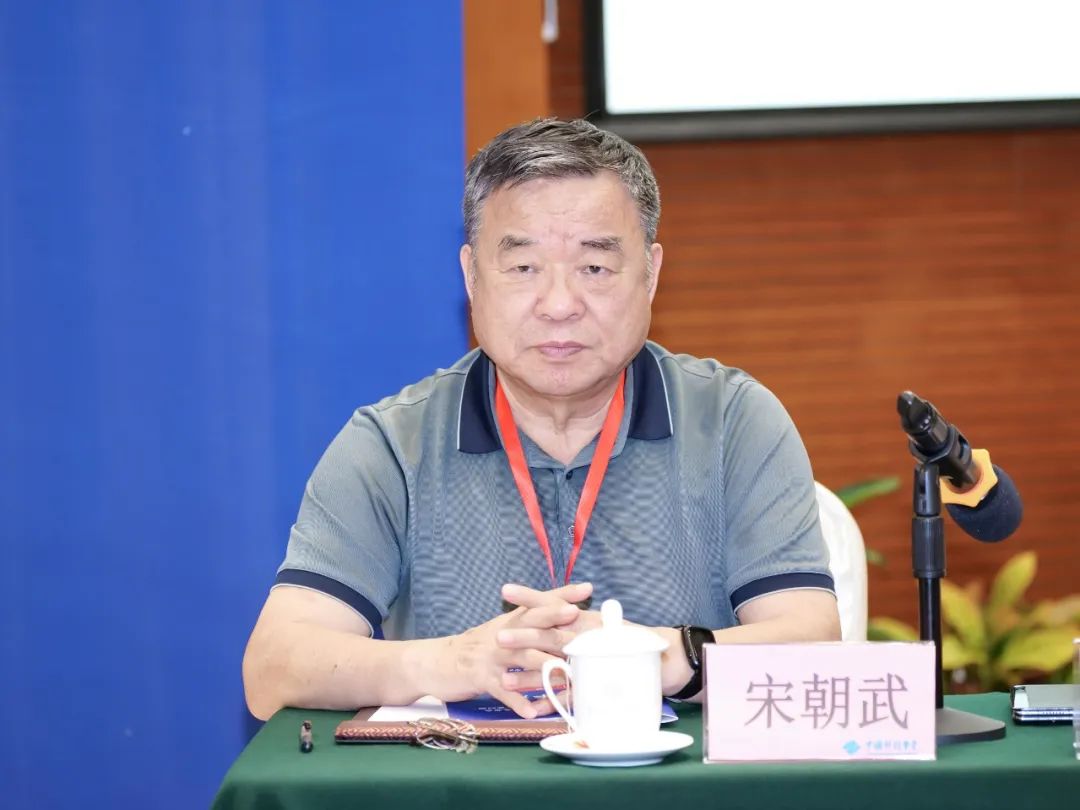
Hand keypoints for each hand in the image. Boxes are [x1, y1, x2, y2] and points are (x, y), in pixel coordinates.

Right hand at [435, 582, 590, 717]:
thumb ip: (528, 621)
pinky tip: (532, 711)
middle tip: (579, 625)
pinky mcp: (481, 678)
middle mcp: (503, 633)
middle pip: (533, 624)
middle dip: (557, 623)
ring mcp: (492, 656)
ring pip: (522, 658)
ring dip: (546, 667)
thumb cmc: (477, 647)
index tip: (587, 589)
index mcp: (510, 620)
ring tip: (568, 676)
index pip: (539, 603)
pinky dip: (517, 702)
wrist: (437, 661)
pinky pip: (503, 691)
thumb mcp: (502, 629)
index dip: (562, 595)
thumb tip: (561, 613)